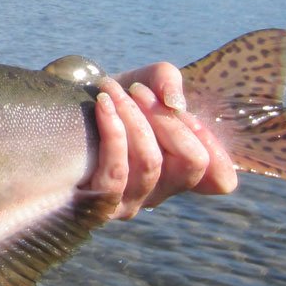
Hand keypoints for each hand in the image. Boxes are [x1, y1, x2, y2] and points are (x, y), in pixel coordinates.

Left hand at [89, 63, 237, 218]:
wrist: (65, 108)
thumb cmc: (114, 99)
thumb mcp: (147, 81)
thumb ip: (167, 82)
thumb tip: (174, 104)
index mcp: (181, 171)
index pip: (220, 179)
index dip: (211, 143)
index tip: (178, 109)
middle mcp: (162, 192)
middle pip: (190, 162)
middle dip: (166, 118)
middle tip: (138, 91)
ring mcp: (132, 203)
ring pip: (151, 163)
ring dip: (134, 118)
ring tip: (113, 92)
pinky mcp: (99, 204)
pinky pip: (115, 173)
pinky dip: (112, 132)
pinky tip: (103, 105)